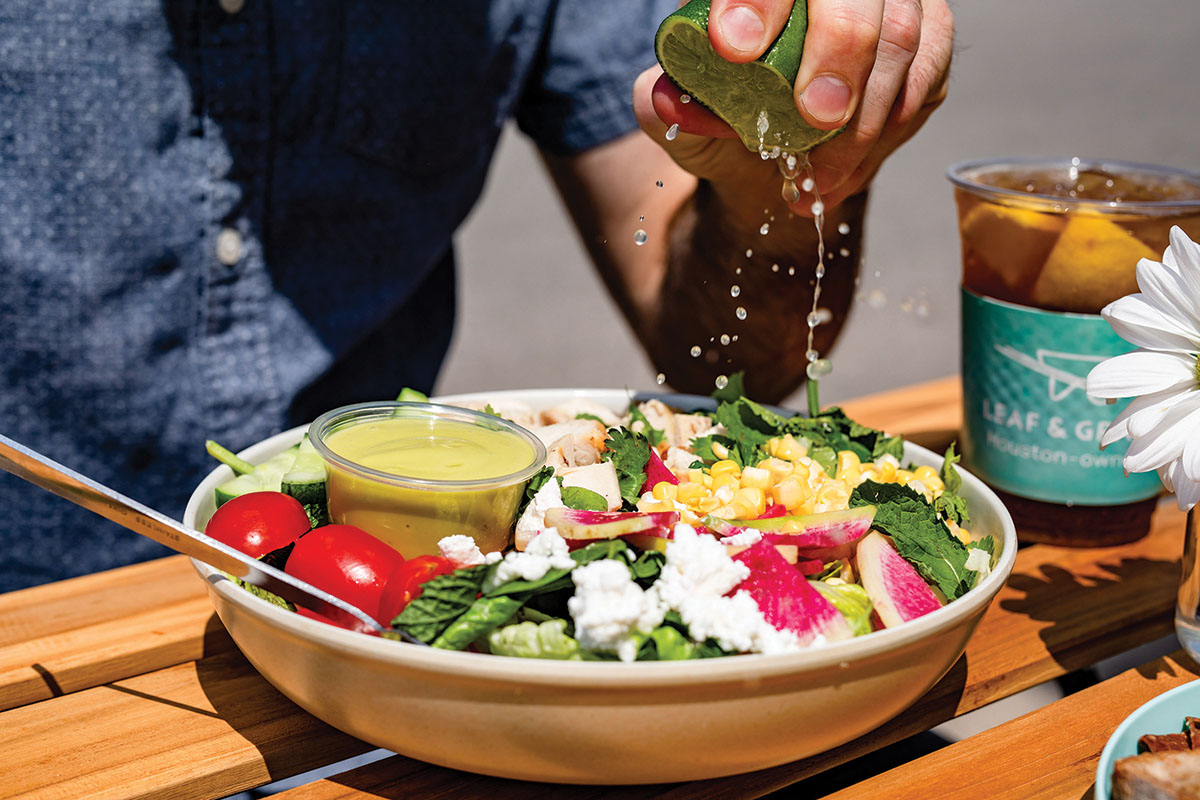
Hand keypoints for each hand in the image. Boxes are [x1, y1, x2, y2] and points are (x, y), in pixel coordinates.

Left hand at [634, 0, 952, 213]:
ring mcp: (890, 0)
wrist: (769, 146)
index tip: (735, 46)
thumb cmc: (724, 110)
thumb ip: (663, 103)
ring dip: (862, 122)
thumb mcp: (683, 110)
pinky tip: (841, 177)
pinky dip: (883, 138)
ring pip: (901, 39)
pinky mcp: (927, 39)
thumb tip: (662, 103)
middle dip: (838, 54)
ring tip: (817, 179)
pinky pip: (924, 80)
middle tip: (813, 117)